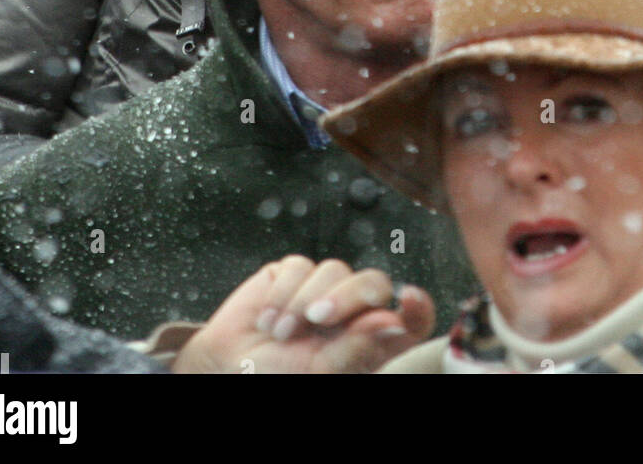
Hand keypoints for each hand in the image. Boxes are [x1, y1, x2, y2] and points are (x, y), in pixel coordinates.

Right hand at [171, 255, 434, 373]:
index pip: (409, 319)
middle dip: (349, 296)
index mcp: (369, 341)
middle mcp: (352, 312)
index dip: (417, 308)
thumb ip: (356, 347)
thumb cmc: (276, 377)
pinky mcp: (293, 272)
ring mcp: (324, 288)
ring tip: (280, 333)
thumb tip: (392, 320)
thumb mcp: (319, 371)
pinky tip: (267, 319)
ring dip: (304, 301)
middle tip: (319, 319)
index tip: (411, 299)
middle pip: (374, 282)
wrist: (226, 368)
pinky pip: (300, 266)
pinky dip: (281, 293)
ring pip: (335, 269)